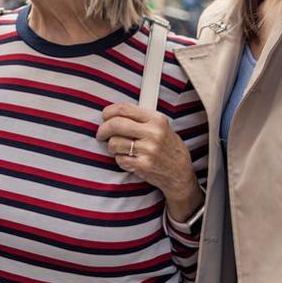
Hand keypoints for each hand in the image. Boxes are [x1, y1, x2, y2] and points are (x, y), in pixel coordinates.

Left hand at [96, 103, 202, 221]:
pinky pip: (119, 159)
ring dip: (112, 146)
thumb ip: (141, 118)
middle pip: (115, 124)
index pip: (125, 109)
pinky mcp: (143, 166)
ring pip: (114, 143)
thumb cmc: (169, 148)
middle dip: (103, 129)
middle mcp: (153, 134)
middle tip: (101, 133)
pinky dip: (120, 159)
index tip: (105, 115)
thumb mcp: (162, 126)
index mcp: (156, 120)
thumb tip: (115, 113)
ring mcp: (148, 151)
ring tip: (119, 148)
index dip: (109, 111)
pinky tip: (128, 158)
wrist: (180, 173)